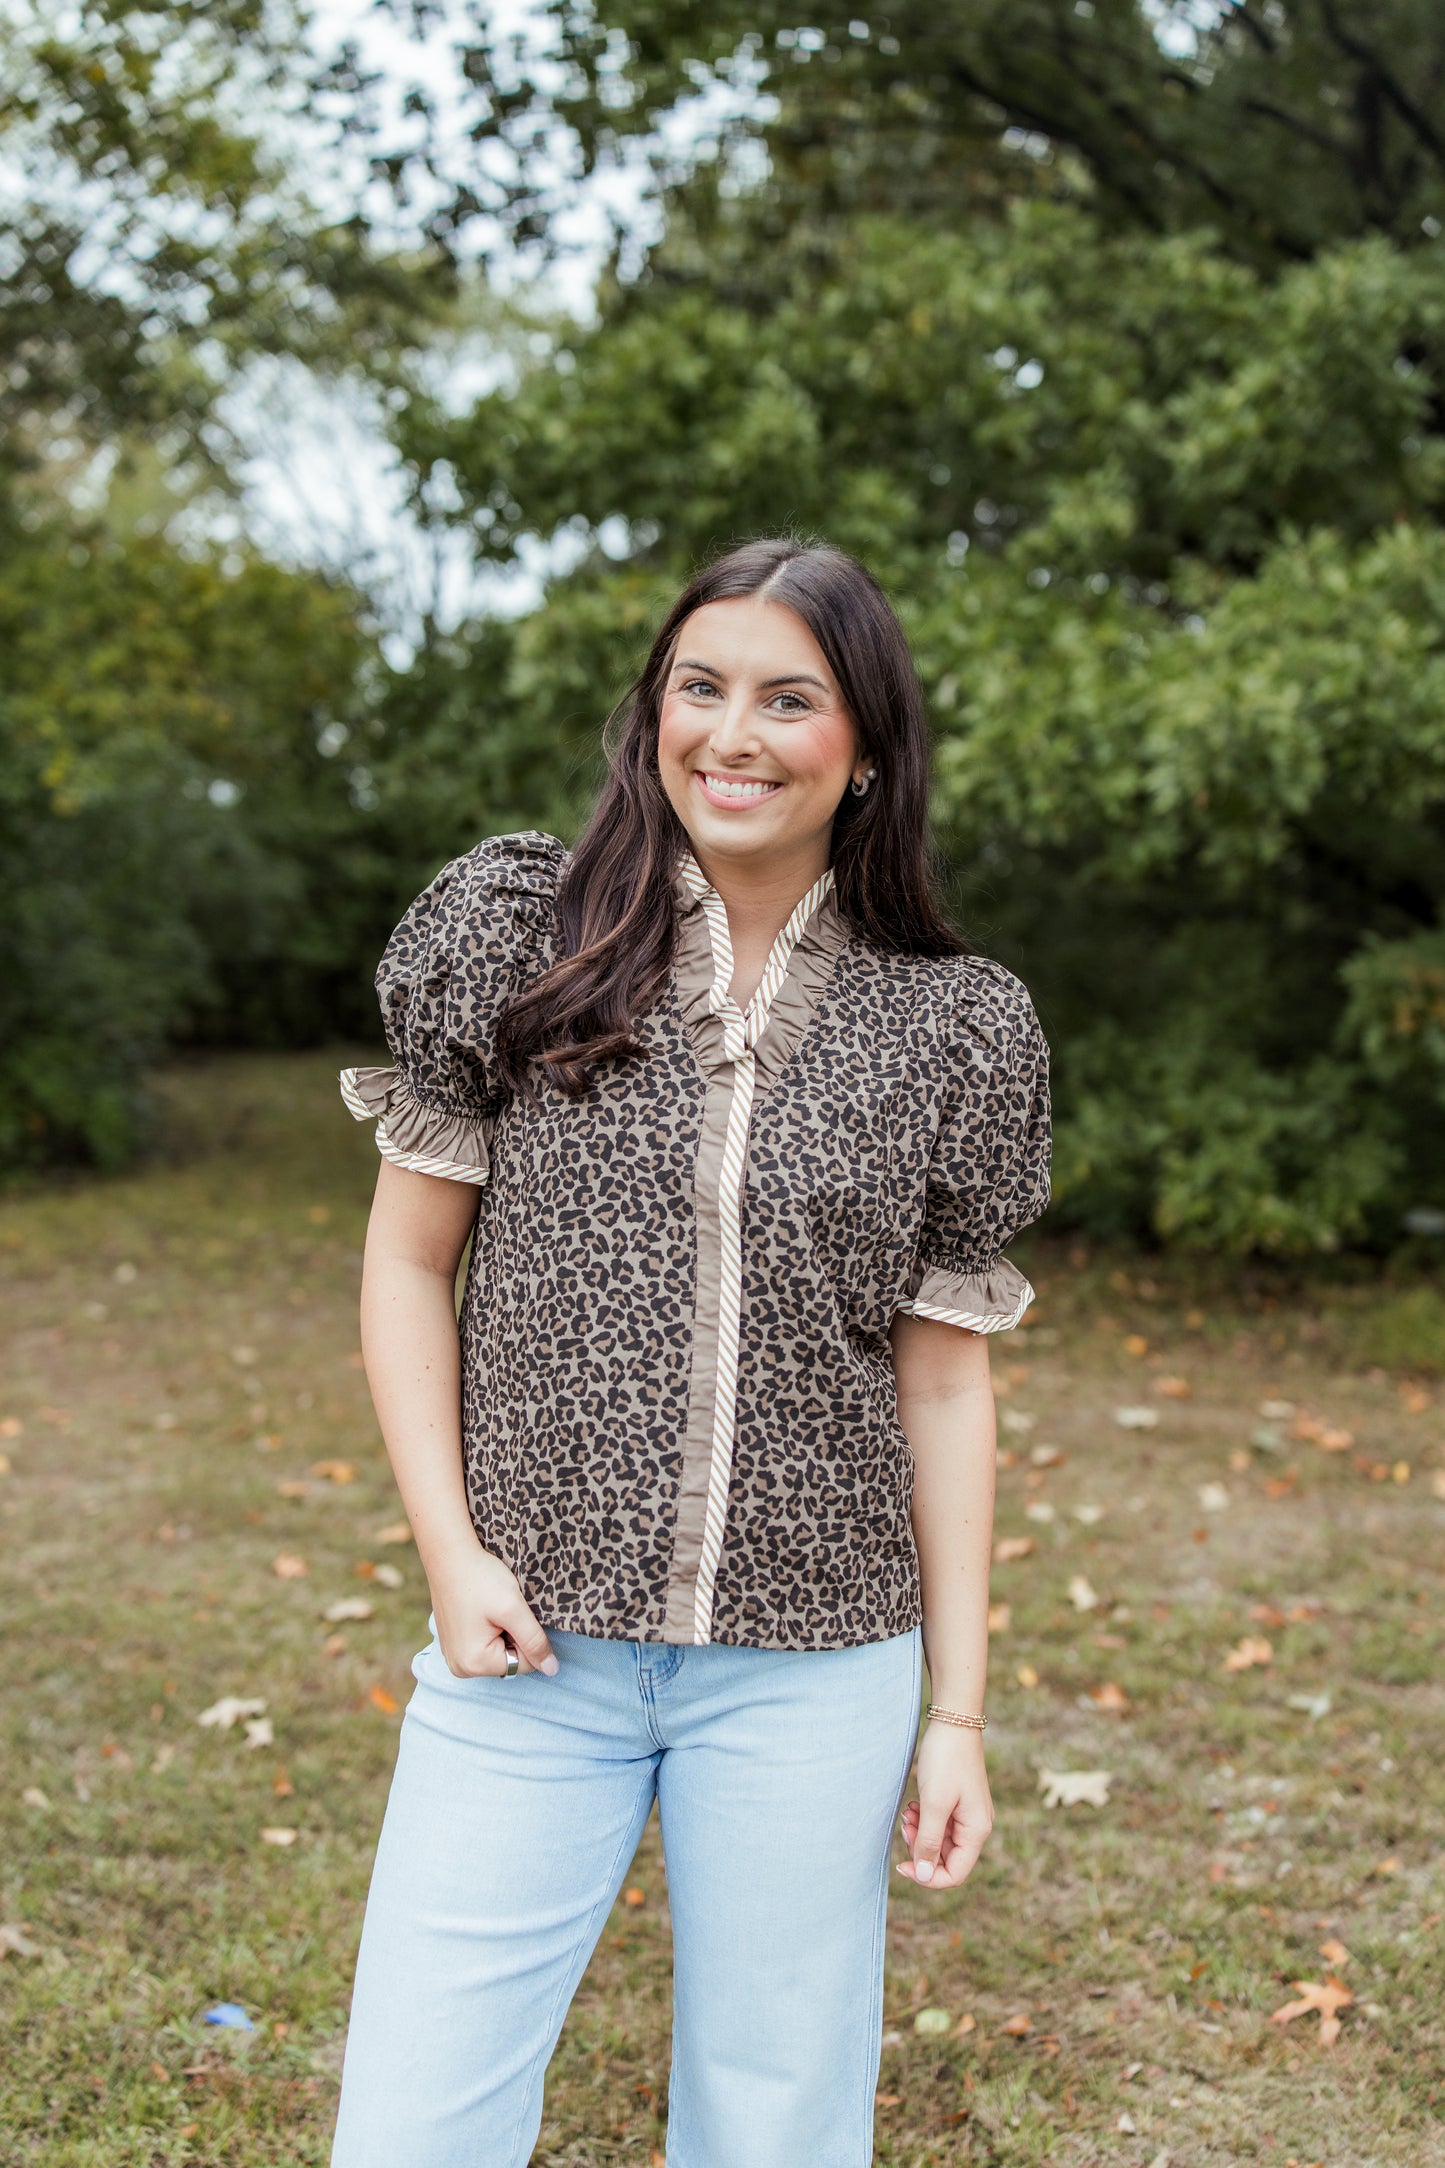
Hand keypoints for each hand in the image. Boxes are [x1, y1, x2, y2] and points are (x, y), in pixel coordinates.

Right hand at [428, 1541, 558, 1677]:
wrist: (449, 1555)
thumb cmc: (480, 1579)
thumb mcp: (514, 1608)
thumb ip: (534, 1641)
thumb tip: (552, 1670)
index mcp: (475, 1664)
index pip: (524, 1664)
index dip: (528, 1637)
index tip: (513, 1612)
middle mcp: (460, 1668)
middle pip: (509, 1660)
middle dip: (513, 1634)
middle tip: (502, 1609)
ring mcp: (453, 1657)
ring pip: (497, 1651)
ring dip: (502, 1631)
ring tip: (491, 1607)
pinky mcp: (452, 1645)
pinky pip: (482, 1645)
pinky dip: (489, 1629)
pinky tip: (482, 1609)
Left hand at [896, 1722, 992, 1889]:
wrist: (953, 1721)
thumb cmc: (946, 1760)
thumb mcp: (934, 1804)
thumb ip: (929, 1841)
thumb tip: (924, 1875)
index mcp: (976, 1831)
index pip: (954, 1874)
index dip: (928, 1877)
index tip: (902, 1865)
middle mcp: (976, 1826)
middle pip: (946, 1858)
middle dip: (921, 1849)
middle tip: (904, 1825)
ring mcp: (967, 1814)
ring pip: (940, 1841)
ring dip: (920, 1833)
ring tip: (908, 1812)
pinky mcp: (957, 1802)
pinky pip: (939, 1824)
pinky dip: (924, 1820)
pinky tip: (913, 1805)